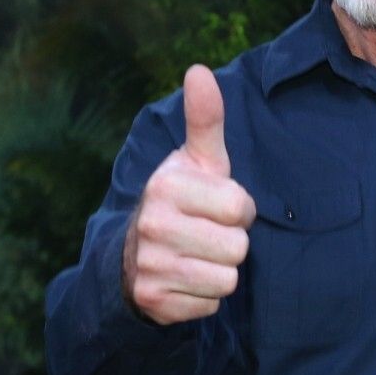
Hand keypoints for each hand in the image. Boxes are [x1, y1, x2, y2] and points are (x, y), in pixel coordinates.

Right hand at [123, 64, 256, 324]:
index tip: (216, 206)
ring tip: (198, 255)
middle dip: (230, 242)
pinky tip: (186, 278)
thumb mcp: (196, 159)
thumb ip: (205, 119)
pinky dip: (204, 295)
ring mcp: (150, 266)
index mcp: (166, 186)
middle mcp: (153, 226)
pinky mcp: (154, 302)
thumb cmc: (181, 198)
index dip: (238, 209)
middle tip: (206, 233)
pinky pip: (210, 305)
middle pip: (238, 248)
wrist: (134, 254)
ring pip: (227, 279)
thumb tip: (199, 69)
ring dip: (220, 270)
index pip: (241, 207)